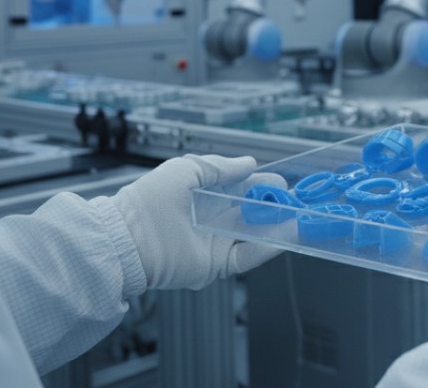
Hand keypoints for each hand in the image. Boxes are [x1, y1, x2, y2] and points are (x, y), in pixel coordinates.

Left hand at [111, 154, 283, 290]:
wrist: (129, 241)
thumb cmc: (150, 201)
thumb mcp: (185, 170)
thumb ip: (219, 166)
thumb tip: (249, 163)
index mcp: (204, 194)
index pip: (240, 187)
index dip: (261, 183)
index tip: (281, 180)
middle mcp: (212, 218)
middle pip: (251, 210)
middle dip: (273, 203)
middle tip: (294, 198)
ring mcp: (216, 242)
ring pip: (255, 233)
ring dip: (277, 225)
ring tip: (298, 216)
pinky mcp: (217, 264)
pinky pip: (248, 255)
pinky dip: (268, 247)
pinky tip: (285, 236)